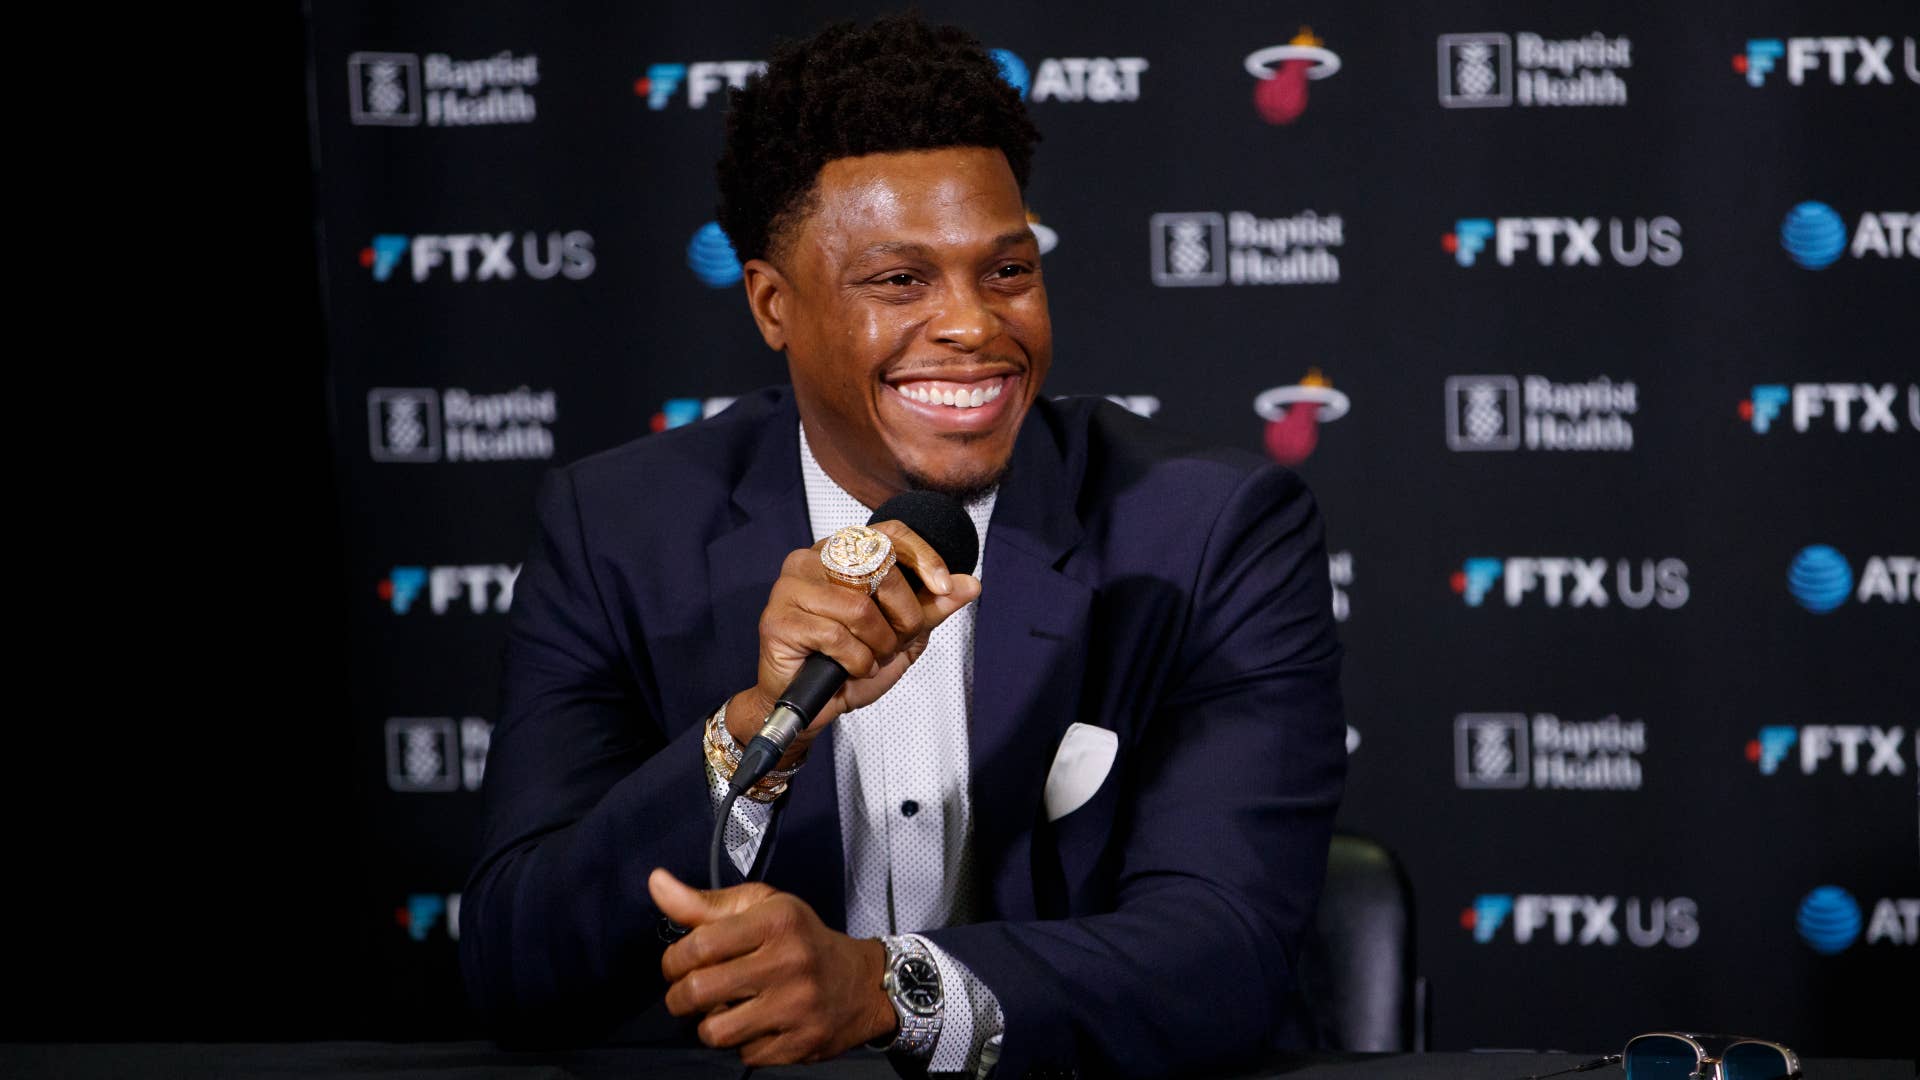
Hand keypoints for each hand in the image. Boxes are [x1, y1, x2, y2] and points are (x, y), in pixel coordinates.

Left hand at [652, 868, 895, 1065]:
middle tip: (689, 992)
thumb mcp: (760, 908)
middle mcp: (789, 963)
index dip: (673, 961)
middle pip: (698, 992)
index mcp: (776, 922)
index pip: (698, 946)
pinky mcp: (801, 1044)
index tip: (678, 964)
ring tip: (723, 1010)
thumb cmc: (801, 940)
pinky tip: (757, 1024)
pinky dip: (742, 1043)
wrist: (861, 983)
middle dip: (679, 997)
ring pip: (715, 1031)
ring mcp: (797, 1007)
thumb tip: (657, 883)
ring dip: (708, 1025)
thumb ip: (704, 902)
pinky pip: (745, 1055)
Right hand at [728, 519, 981, 755]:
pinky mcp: (778, 619)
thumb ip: (932, 608)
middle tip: (897, 643)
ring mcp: (790, 586)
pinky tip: (850, 668)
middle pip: (879, 568)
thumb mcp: (901, 636)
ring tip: (870, 659)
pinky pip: (835, 636)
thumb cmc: (849, 664)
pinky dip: (856, 661)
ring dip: (878, 644)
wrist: (809, 705)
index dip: (922, 556)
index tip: (945, 588)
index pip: (889, 533)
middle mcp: (812, 558)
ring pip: (859, 607)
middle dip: (903, 616)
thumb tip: (971, 584)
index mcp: (842, 553)